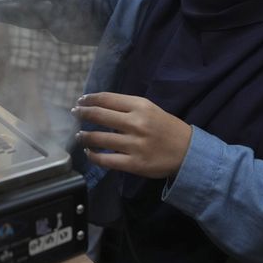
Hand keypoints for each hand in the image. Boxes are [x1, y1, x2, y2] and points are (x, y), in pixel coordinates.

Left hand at [73, 92, 192, 178]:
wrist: (188, 152)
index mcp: (140, 106)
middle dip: (82, 113)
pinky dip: (93, 155)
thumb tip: (100, 105)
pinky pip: (106, 159)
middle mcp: (135, 123)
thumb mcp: (150, 109)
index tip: (81, 100)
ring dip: (84, 135)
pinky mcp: (134, 163)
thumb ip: (128, 107)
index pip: (107, 98)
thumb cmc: (166, 128)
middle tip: (74, 113)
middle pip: (99, 115)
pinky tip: (89, 151)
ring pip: (99, 138)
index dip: (90, 99)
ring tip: (79, 135)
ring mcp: (134, 144)